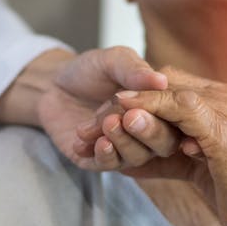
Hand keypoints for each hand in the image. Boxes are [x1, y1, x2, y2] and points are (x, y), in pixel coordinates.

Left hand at [36, 47, 167, 170]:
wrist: (52, 85)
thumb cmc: (89, 70)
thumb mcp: (112, 60)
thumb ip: (134, 70)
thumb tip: (161, 80)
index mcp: (157, 107)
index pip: (174, 117)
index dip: (164, 112)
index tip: (147, 102)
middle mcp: (146, 132)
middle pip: (163, 144)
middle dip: (149, 133)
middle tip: (130, 118)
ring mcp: (124, 148)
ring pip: (136, 157)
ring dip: (123, 142)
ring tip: (107, 123)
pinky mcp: (99, 160)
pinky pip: (109, 165)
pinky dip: (105, 155)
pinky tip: (96, 142)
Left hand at [88, 67, 226, 225]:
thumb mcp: (203, 171)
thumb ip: (176, 155)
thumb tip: (134, 157)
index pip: (178, 85)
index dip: (142, 96)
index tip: (109, 113)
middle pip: (171, 83)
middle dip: (131, 97)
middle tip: (97, 116)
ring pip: (173, 92)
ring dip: (133, 104)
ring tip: (102, 119)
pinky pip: (181, 109)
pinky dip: (151, 110)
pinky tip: (126, 121)